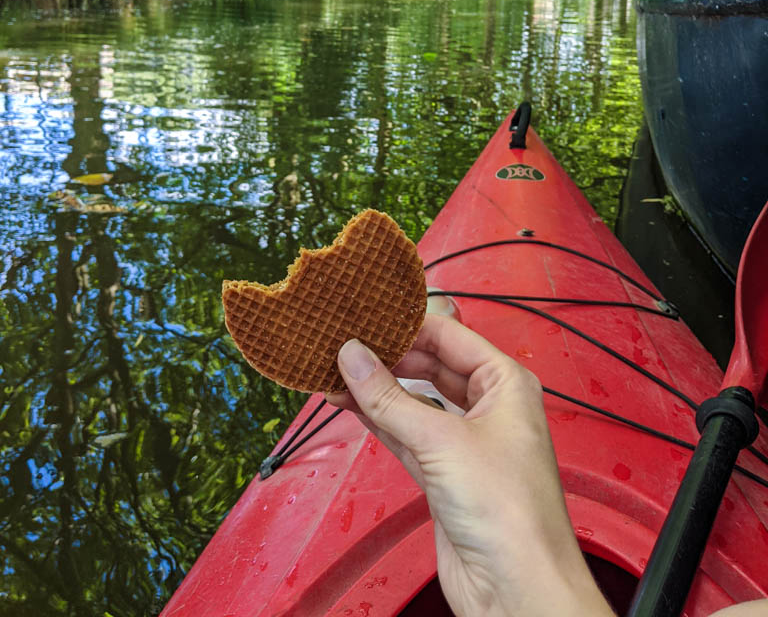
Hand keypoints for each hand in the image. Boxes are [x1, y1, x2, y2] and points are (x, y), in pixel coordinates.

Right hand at [327, 314, 613, 616]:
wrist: (516, 588)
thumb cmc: (508, 511)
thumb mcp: (441, 440)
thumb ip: (390, 398)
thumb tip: (353, 355)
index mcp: (506, 383)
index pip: (450, 336)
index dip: (408, 325)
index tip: (366, 317)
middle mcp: (488, 407)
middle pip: (431, 366)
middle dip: (389, 357)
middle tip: (344, 344)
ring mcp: (465, 442)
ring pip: (415, 402)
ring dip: (378, 390)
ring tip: (337, 370)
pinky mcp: (445, 474)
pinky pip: (406, 434)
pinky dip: (379, 421)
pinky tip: (350, 404)